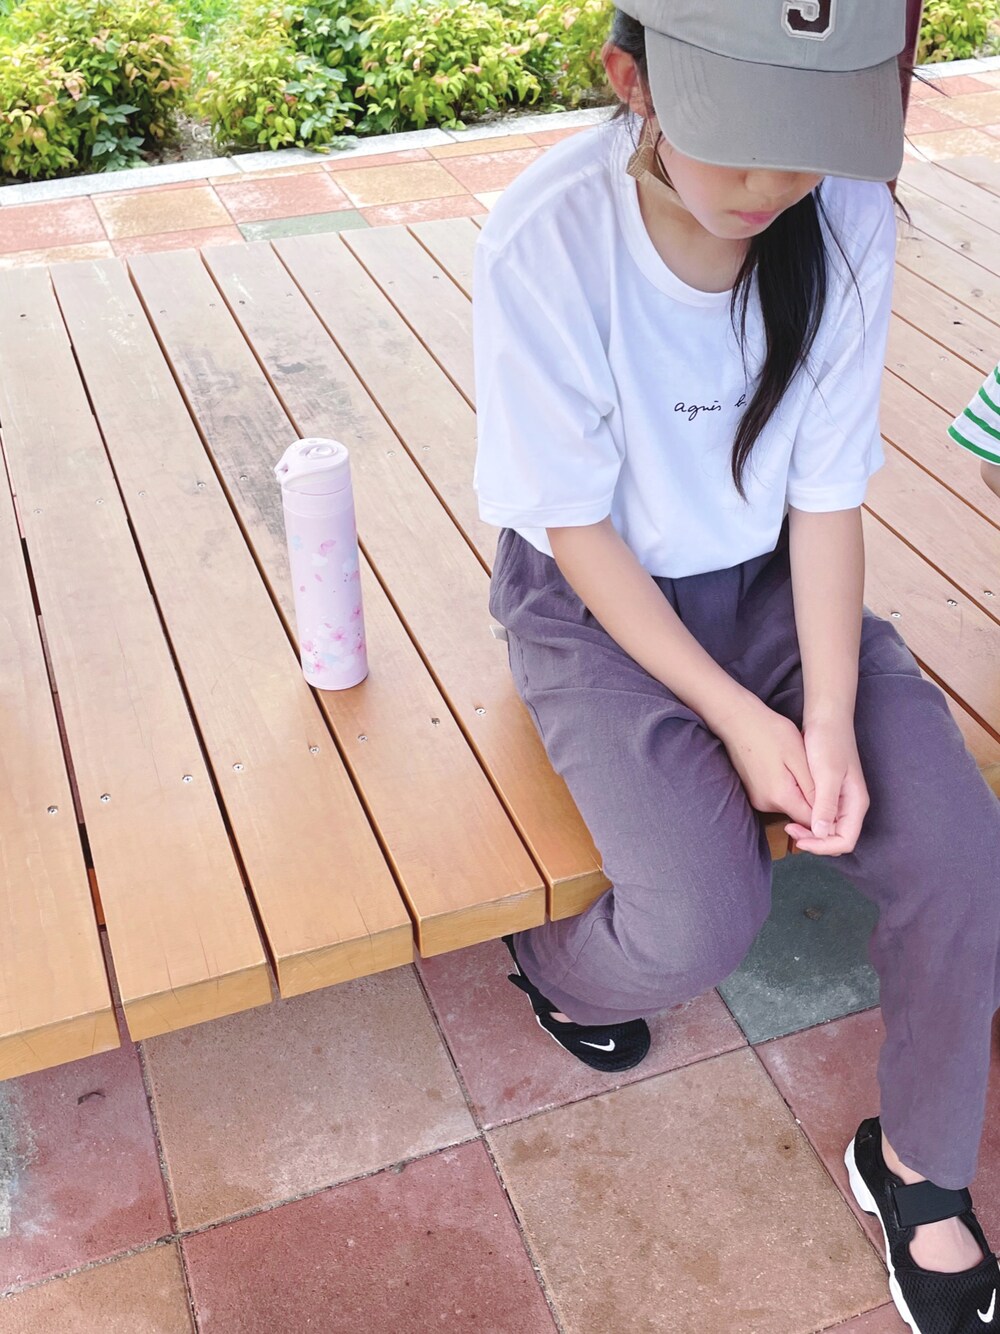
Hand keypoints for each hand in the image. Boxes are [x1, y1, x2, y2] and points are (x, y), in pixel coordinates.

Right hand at [715, 695, 815, 828]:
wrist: (737, 720)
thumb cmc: (770, 732)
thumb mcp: (798, 756)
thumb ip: (812, 788)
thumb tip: (824, 814)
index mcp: (780, 796)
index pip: (812, 820)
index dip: (827, 812)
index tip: (836, 793)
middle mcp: (766, 804)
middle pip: (800, 814)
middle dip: (815, 801)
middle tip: (822, 776)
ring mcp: (758, 800)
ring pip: (790, 805)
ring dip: (801, 792)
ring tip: (802, 768)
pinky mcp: (754, 793)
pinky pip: (778, 798)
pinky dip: (788, 788)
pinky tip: (788, 768)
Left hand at [784, 717, 868, 855]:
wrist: (826, 719)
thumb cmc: (828, 742)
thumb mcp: (826, 774)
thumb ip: (825, 804)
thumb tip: (820, 833)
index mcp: (855, 803)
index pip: (845, 841)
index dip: (823, 846)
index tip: (799, 840)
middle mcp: (851, 805)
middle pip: (836, 838)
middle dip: (814, 841)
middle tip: (789, 829)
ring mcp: (840, 800)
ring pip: (828, 829)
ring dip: (810, 832)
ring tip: (788, 824)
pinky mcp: (829, 793)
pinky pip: (821, 816)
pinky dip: (808, 820)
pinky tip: (793, 814)